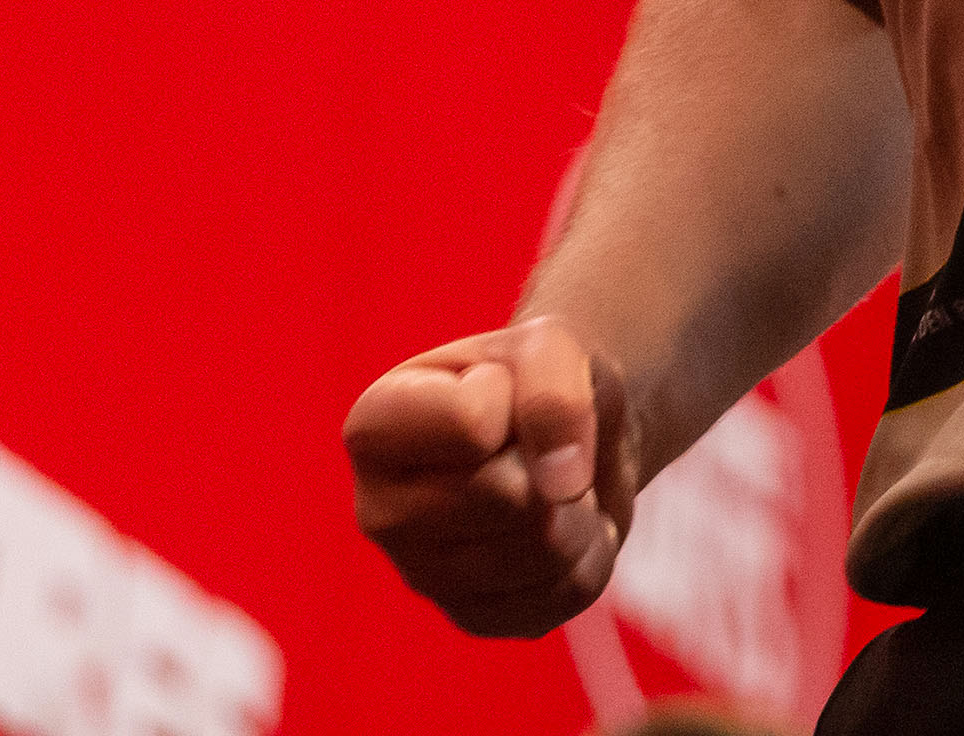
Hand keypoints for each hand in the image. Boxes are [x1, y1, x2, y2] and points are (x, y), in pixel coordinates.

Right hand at [343, 318, 634, 638]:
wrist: (564, 434)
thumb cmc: (536, 383)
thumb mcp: (549, 346)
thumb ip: (553, 392)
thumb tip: (561, 488)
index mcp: (372, 427)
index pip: (473, 424)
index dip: (516, 395)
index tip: (502, 390)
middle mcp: (377, 511)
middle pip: (508, 496)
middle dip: (553, 461)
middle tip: (537, 446)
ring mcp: (422, 575)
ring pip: (543, 549)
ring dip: (579, 506)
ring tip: (550, 485)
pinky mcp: (473, 618)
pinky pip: (567, 593)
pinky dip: (591, 552)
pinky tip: (560, 526)